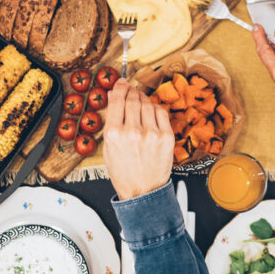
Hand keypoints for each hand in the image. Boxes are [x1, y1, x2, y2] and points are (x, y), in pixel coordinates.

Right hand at [103, 79, 174, 199]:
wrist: (143, 191)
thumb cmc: (124, 172)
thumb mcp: (108, 147)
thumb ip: (112, 121)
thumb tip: (116, 98)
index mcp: (114, 134)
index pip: (117, 100)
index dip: (119, 87)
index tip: (121, 82)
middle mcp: (132, 132)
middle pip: (132, 99)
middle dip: (131, 91)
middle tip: (130, 89)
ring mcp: (151, 133)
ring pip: (147, 103)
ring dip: (142, 98)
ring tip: (140, 101)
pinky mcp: (166, 136)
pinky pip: (161, 112)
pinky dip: (155, 108)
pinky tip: (150, 111)